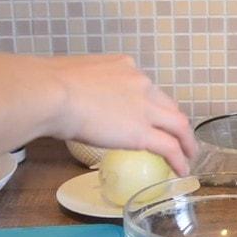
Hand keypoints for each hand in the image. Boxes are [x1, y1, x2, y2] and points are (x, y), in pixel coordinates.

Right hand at [47, 55, 196, 175]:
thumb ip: (83, 86)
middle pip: (168, 105)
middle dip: (175, 123)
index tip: (151, 116)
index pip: (147, 88)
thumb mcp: (73, 76)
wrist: (51, 93)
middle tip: (179, 137)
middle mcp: (140, 82)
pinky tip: (181, 169)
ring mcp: (144, 107)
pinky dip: (179, 159)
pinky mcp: (143, 132)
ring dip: (187, 142)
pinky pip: (169, 147)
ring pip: (178, 125)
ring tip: (189, 156)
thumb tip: (69, 98)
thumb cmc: (47, 85)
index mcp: (124, 66)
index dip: (153, 104)